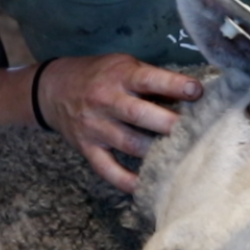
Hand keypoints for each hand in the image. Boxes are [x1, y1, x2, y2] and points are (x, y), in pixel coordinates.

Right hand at [34, 54, 202, 193]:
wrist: (53, 88)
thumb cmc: (98, 74)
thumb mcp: (122, 64)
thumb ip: (151, 78)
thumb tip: (189, 93)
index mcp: (119, 76)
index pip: (149, 80)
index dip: (174, 85)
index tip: (197, 91)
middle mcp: (106, 101)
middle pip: (139, 115)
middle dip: (169, 124)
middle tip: (196, 131)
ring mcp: (96, 127)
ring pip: (129, 144)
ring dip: (156, 153)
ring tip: (180, 157)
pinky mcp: (88, 148)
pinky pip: (108, 169)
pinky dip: (126, 181)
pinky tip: (146, 186)